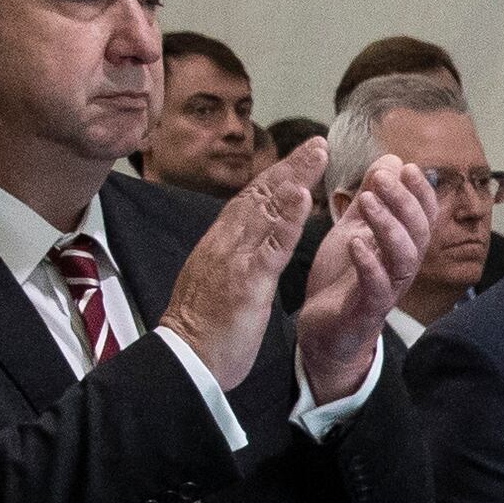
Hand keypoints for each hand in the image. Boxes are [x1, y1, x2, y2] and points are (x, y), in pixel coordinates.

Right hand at [160, 139, 329, 392]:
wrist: (185, 360)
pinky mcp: (247, 282)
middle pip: (260, 194)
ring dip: (294, 178)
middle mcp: (225, 243)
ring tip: (317, 153)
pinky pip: (271, 245)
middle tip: (318, 142)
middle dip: (290, 166)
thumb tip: (245, 243)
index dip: (277, 176)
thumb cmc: (202, 328)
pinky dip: (287, 218)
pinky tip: (302, 195)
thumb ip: (232, 258)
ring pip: (266, 210)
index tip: (300, 156)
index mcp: (220, 245)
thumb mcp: (217, 282)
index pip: (251, 201)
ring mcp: (235, 260)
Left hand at [293, 154, 434, 400]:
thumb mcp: (354, 228)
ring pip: (403, 256)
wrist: (324, 329)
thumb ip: (371, 198)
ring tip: (367, 201)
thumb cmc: (343, 278)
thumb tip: (392, 160)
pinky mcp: (368, 308)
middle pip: (419, 231)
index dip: (421, 191)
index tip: (407, 166)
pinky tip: (355, 242)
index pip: (424, 215)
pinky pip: (377, 286)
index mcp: (402, 245)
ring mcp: (388, 288)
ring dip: (388, 225)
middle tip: (381, 177)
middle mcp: (402, 266)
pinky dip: (369, 263)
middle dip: (404, 200)